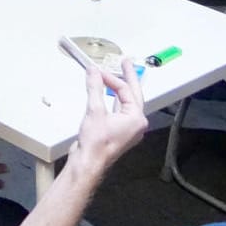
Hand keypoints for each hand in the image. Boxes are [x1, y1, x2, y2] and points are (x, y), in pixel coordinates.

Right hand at [68, 59, 149, 176]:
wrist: (88, 163)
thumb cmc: (96, 144)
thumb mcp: (95, 111)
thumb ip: (95, 87)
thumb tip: (93, 71)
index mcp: (136, 118)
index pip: (125, 90)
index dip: (111, 78)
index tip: (97, 71)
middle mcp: (135, 123)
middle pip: (133, 94)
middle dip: (128, 77)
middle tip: (126, 62)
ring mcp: (127, 129)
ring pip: (126, 103)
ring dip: (120, 89)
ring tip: (118, 76)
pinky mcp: (118, 132)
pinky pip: (119, 111)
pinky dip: (114, 100)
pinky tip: (109, 96)